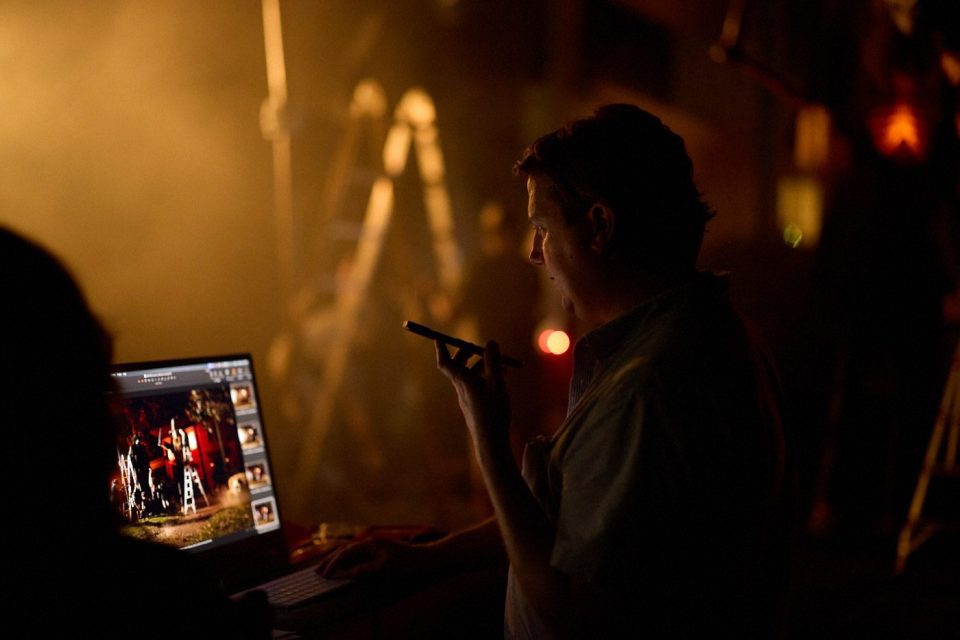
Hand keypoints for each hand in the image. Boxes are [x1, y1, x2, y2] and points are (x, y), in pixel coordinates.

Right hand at [315, 537, 436, 579]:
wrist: (427, 558)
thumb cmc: (408, 563)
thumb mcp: (384, 568)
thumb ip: (363, 570)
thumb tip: (345, 573)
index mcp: (370, 543)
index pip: (346, 553)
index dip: (333, 564)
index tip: (324, 575)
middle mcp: (371, 542)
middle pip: (346, 551)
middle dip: (331, 561)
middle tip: (318, 572)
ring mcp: (375, 545)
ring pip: (351, 552)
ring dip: (338, 561)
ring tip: (326, 569)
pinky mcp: (379, 551)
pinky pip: (359, 555)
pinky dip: (348, 561)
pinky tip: (344, 567)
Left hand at [435, 339, 510, 452]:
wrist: (491, 442)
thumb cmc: (493, 413)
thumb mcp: (497, 384)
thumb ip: (493, 362)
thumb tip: (490, 342)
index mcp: (463, 382)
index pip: (446, 363)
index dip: (441, 350)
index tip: (438, 338)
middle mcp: (462, 389)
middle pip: (458, 366)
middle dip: (466, 354)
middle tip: (477, 347)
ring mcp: (468, 398)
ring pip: (471, 376)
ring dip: (483, 366)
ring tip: (502, 365)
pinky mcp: (475, 406)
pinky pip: (478, 386)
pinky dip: (487, 378)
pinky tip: (502, 379)